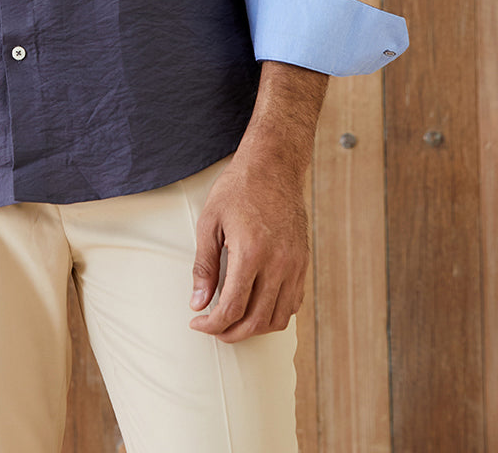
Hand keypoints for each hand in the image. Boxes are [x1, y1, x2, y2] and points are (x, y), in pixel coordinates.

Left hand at [188, 152, 308, 342]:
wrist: (273, 166)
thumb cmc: (237, 189)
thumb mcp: (210, 222)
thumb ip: (204, 266)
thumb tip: (198, 302)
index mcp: (251, 253)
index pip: (233, 307)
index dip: (212, 324)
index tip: (197, 323)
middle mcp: (278, 264)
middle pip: (256, 320)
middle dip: (231, 333)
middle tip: (213, 329)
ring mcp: (295, 265)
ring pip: (278, 318)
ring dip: (254, 329)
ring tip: (233, 323)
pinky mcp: (303, 262)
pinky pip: (293, 303)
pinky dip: (274, 315)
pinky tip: (256, 307)